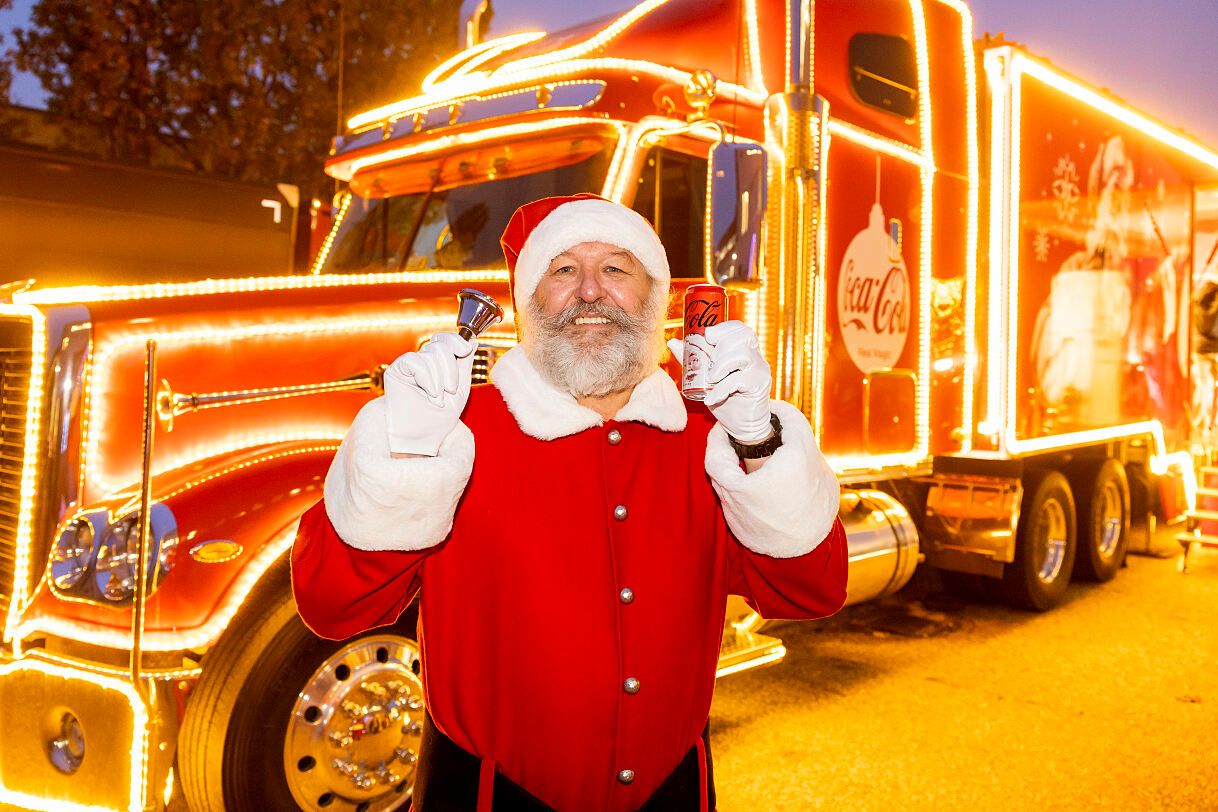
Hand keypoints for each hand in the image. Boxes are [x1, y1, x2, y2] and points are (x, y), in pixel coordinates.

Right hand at [383, 332, 477, 455]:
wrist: (423, 436)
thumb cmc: (440, 416)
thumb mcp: (461, 388)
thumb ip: (465, 363)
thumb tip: (473, 340)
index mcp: (437, 363)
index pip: (445, 339)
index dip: (457, 340)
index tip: (466, 350)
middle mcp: (422, 361)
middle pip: (440, 345)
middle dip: (451, 368)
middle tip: (451, 390)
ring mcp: (408, 365)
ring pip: (430, 354)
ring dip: (439, 380)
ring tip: (437, 399)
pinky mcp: (396, 371)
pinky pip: (415, 361)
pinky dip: (428, 378)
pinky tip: (430, 394)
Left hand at [668, 321, 772, 442]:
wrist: (742, 426)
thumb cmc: (725, 399)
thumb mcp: (706, 377)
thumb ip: (693, 359)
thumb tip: (673, 342)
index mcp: (744, 350)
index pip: (740, 329)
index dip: (723, 328)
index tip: (708, 337)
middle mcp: (755, 357)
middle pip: (741, 337)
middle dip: (720, 347)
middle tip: (709, 366)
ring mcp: (759, 370)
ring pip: (741, 355)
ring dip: (720, 366)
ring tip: (710, 380)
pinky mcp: (759, 385)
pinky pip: (739, 380)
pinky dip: (721, 389)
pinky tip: (712, 398)